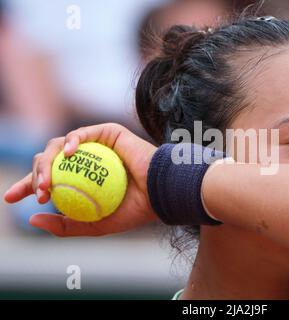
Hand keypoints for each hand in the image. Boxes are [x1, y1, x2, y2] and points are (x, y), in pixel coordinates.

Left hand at [3, 123, 157, 236]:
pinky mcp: (106, 132)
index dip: (27, 186)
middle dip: (34, 177)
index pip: (49, 179)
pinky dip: (71, 141)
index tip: (11, 199)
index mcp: (82, 179)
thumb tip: (32, 218)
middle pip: (49, 161)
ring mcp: (95, 146)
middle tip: (38, 194)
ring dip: (47, 163)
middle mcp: (86, 161)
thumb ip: (65, 225)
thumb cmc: (133, 210)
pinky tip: (68, 154)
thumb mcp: (94, 225)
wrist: (159, 192)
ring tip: (48, 183)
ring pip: (58, 146)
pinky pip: (81, 133)